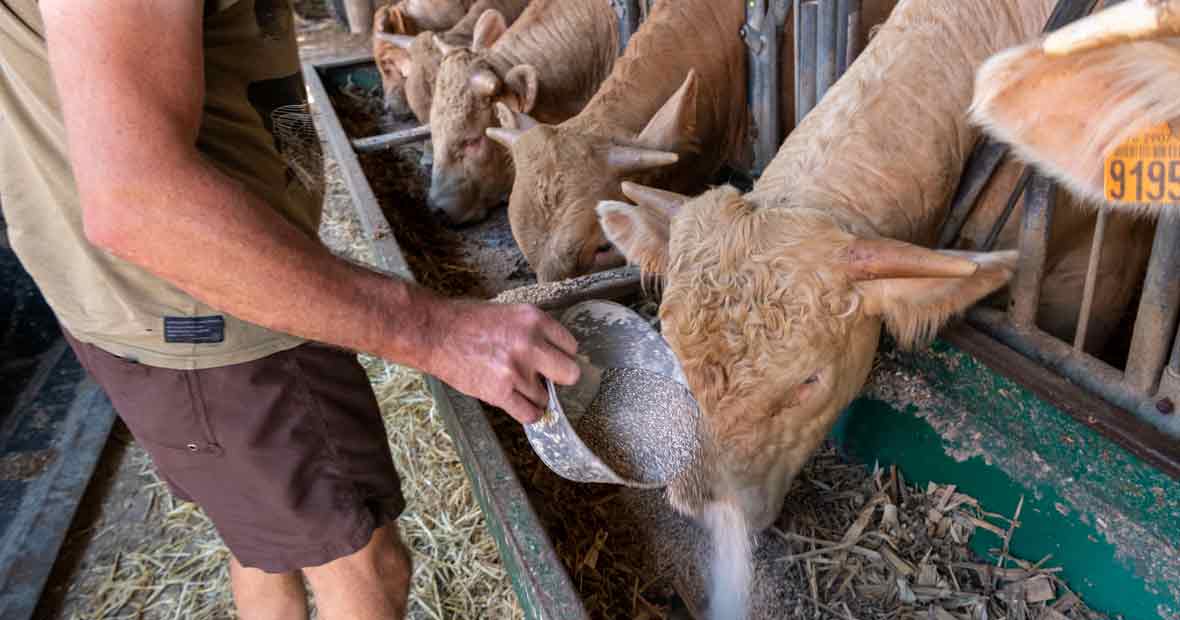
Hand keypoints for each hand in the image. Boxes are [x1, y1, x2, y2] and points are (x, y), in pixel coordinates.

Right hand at [425, 300, 580, 422]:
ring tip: (516, 385)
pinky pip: (529, 414)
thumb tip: (554, 351)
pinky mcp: (500, 392)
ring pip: (545, 397)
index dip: (561, 355)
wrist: (434, 332)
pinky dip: (527, 413)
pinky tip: (518, 404)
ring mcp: (516, 370)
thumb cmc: (467, 320)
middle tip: (545, 377)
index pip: (571, 346)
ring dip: (534, 395)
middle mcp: (530, 344)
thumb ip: (534, 330)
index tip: (553, 359)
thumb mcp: (509, 313)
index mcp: (534, 319)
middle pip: (570, 374)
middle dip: (559, 378)